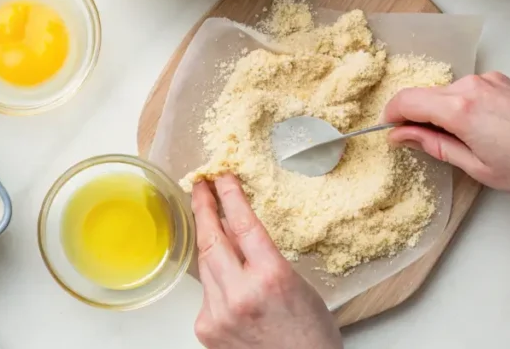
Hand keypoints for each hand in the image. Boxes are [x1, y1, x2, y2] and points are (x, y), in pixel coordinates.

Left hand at [190, 174, 341, 348]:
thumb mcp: (296, 283)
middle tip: (199, 186)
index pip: (243, 223)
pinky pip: (206, 291)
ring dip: (208, 241)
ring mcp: (220, 312)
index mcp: (271, 277)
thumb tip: (233, 226)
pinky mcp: (206, 328)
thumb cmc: (310, 335)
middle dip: (203, 206)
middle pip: (212, 238)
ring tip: (208, 220)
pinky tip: (227, 278)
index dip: (229, 195)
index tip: (220, 175)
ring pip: (205, 263)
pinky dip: (215, 280)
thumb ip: (263, 256)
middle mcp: (241, 293)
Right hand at [385, 72, 509, 193]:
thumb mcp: (476, 167)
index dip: (391, 116)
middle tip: (422, 143)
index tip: (390, 131)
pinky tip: (479, 130)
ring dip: (440, 112)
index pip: (406, 100)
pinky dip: (461, 106)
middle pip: (423, 94)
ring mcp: (488, 80)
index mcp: (460, 109)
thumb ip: (434, 146)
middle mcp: (471, 86)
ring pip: (445, 92)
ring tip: (460, 141)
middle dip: (415, 116)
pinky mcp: (501, 80)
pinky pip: (466, 89)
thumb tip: (403, 136)